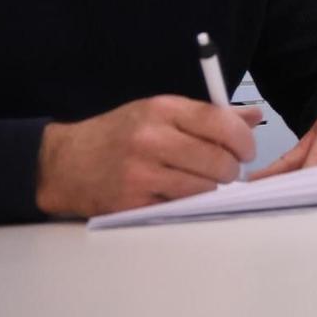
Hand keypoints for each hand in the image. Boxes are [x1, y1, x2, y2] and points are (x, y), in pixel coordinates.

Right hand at [35, 96, 262, 218]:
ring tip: (199, 180)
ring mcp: (141, 173)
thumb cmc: (119, 134)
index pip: (221, 123)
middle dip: (230, 168)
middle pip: (218, 160)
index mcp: (162, 110)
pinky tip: (175, 192)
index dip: (243, 139)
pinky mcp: (132, 203)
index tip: (246, 149)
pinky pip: (180, 206)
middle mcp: (152, 139)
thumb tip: (252, 116)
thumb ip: (208, 114)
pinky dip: (185, 202)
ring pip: (203, 188)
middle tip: (224, 169)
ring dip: (210, 188)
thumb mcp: (158, 111)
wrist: (64, 162)